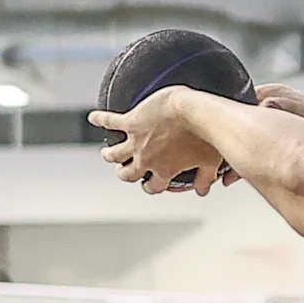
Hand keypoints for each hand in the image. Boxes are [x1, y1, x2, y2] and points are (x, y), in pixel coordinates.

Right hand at [90, 85, 235, 194]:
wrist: (196, 112)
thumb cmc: (207, 136)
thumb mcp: (210, 162)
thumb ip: (205, 178)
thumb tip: (203, 190)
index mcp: (165, 170)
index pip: (153, 186)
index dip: (150, 186)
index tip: (149, 184)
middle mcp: (147, 159)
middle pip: (128, 174)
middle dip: (124, 173)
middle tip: (123, 170)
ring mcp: (136, 141)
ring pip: (115, 154)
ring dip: (110, 155)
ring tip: (106, 154)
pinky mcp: (132, 122)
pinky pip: (110, 122)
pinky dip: (100, 120)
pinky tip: (93, 118)